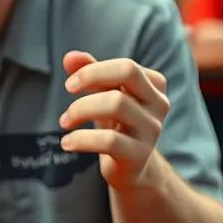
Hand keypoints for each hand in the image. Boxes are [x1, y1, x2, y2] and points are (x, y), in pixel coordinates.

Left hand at [59, 51, 169, 190]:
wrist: (131, 166)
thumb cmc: (116, 123)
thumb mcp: (104, 95)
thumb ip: (90, 72)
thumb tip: (69, 57)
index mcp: (154, 85)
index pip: (126, 65)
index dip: (93, 70)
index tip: (70, 84)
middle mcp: (158, 104)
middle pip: (127, 73)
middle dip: (90, 77)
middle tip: (67, 91)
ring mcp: (152, 130)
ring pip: (116, 104)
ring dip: (80, 109)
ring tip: (64, 122)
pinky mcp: (139, 155)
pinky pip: (109, 141)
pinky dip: (81, 139)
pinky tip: (67, 143)